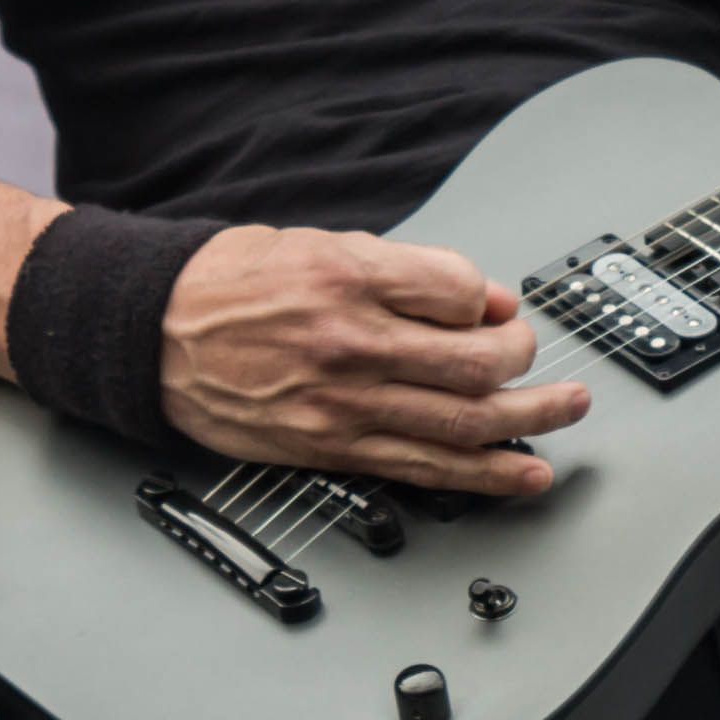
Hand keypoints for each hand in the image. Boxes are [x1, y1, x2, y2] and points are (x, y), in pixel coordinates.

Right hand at [159, 227, 586, 493]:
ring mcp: (343, 403)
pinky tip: (523, 474)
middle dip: (524, 361)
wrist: (151, 335)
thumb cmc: (228, 286)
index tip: (495, 308)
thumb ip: (403, 270)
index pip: (460, 291)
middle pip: (475, 362)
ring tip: (568, 413)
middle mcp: (351, 342)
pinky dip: (484, 476)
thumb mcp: (317, 244)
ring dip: (530, 421)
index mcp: (349, 277)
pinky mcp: (332, 448)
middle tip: (541, 359)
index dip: (491, 301)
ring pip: (462, 423)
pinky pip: (423, 468)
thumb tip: (478, 299)